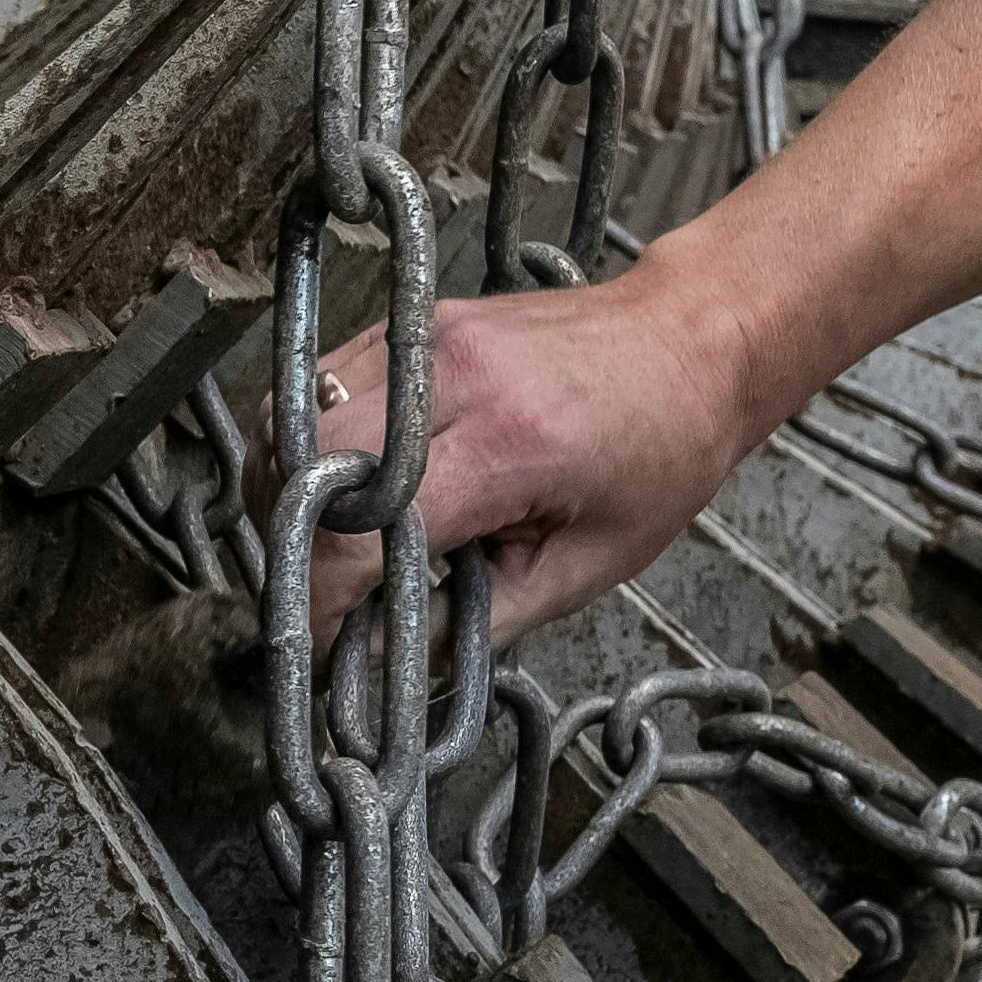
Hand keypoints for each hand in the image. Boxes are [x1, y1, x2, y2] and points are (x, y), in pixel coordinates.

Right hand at [305, 266, 773, 636]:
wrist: (694, 340)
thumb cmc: (660, 454)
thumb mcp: (588, 567)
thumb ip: (477, 620)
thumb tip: (379, 659)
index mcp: (509, 445)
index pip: (363, 527)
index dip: (323, 598)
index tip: (324, 644)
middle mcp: (454, 376)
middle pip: (306, 464)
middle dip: (291, 546)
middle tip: (318, 596)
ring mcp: (428, 337)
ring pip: (295, 415)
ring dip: (288, 491)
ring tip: (324, 544)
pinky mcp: (418, 323)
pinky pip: (323, 384)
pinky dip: (312, 442)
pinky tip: (347, 485)